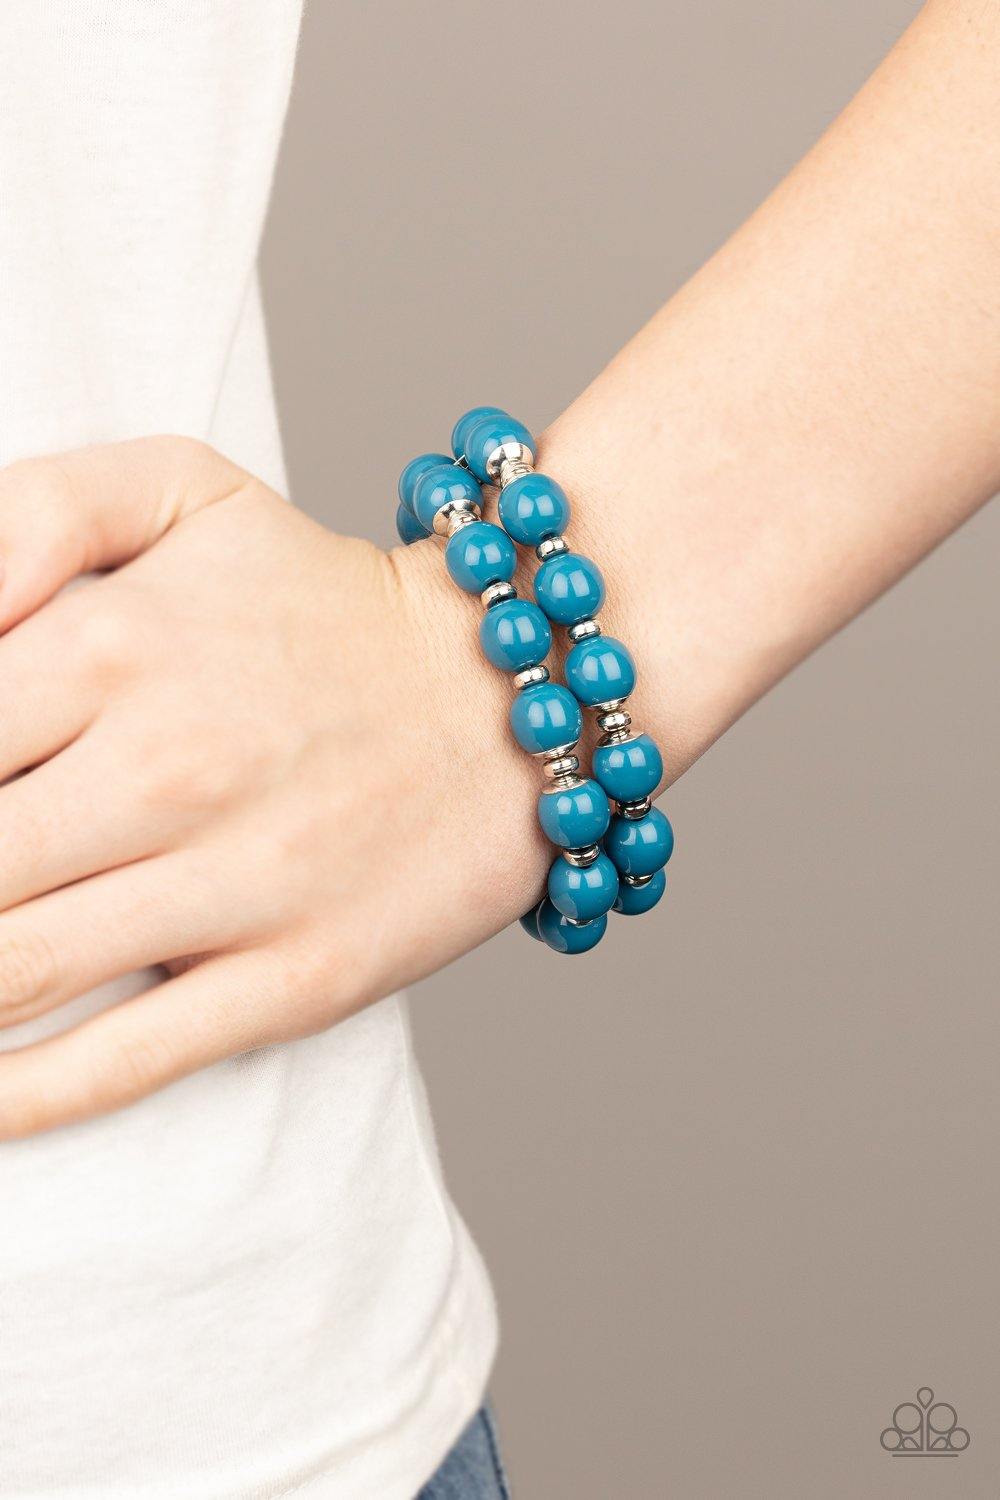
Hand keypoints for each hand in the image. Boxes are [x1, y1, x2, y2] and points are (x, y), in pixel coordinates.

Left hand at [0, 437, 548, 1136]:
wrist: (510, 698)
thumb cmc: (322, 604)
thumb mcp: (181, 492)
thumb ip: (26, 514)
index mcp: (116, 645)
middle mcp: (166, 770)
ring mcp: (236, 887)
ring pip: (8, 976)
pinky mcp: (293, 977)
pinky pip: (122, 1063)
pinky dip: (18, 1098)